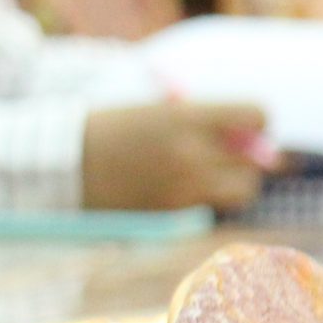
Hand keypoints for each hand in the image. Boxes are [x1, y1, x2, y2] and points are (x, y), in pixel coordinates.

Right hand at [82, 100, 268, 211]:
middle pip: (255, 160)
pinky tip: (186, 186)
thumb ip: (203, 119)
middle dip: (250, 155)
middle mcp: (192, 154)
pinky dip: (210, 198)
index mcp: (186, 117)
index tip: (245, 124)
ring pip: (242, 190)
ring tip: (214, 173)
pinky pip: (214, 207)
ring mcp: (184, 187)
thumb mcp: (157, 109)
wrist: (66, 163)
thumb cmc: (112, 127)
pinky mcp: (174, 213)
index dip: (256, 120)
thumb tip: (250, 135)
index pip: (256, 116)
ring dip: (236, 181)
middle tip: (235, 152)